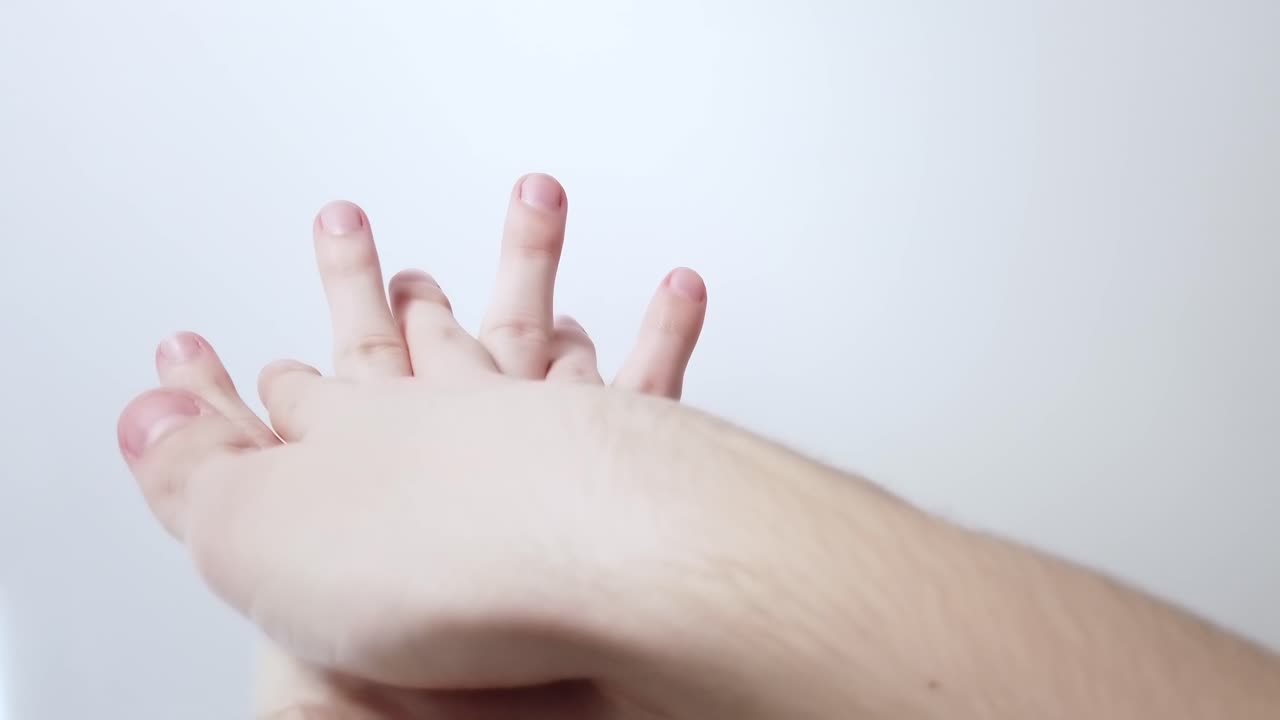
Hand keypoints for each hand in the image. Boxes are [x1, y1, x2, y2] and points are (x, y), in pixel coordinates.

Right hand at [119, 174, 715, 717]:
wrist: (541, 590)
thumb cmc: (413, 571)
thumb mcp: (250, 538)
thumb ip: (199, 468)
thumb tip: (146, 414)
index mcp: (359, 437)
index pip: (307, 391)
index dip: (275, 378)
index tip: (258, 356)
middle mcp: (450, 413)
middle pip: (408, 333)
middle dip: (370, 282)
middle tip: (353, 228)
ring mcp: (542, 422)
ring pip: (527, 323)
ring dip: (528, 260)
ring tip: (533, 200)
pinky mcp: (623, 453)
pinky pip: (652, 374)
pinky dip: (666, 326)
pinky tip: (678, 287)